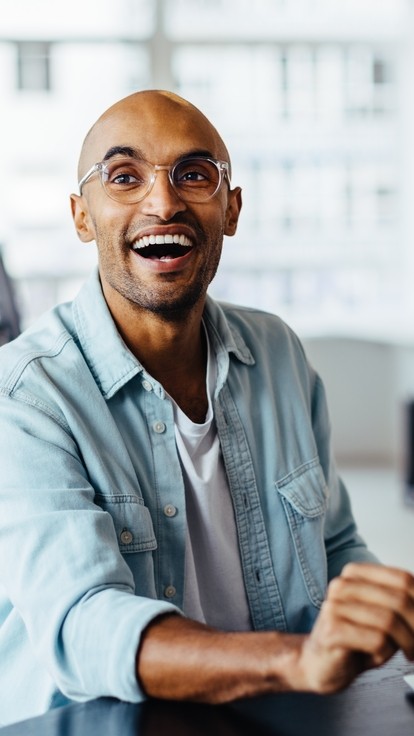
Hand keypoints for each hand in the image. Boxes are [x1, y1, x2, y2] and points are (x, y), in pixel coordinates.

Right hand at [298, 563, 413, 692]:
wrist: (320, 665)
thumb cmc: (355, 641)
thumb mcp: (382, 618)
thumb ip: (400, 607)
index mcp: (355, 574)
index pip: (402, 579)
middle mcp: (342, 585)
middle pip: (398, 598)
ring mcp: (334, 606)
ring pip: (388, 619)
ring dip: (406, 642)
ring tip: (407, 653)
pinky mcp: (332, 631)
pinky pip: (376, 640)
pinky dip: (386, 652)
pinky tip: (378, 656)